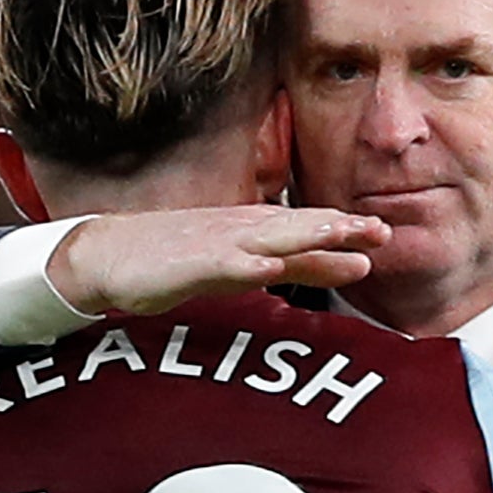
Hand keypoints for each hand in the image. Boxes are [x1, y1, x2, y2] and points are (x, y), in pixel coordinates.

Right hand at [47, 205, 389, 315]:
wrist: (109, 253)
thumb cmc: (171, 259)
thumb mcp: (238, 262)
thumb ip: (282, 265)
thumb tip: (335, 265)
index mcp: (253, 231)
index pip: (306, 231)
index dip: (344, 233)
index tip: (384, 235)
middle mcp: (241, 231)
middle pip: (297, 227)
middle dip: (338, 228)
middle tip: (380, 230)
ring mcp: (215, 244)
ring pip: (268, 237)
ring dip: (304, 234)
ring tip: (340, 233)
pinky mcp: (188, 263)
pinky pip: (222, 263)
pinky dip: (248, 263)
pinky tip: (270, 265)